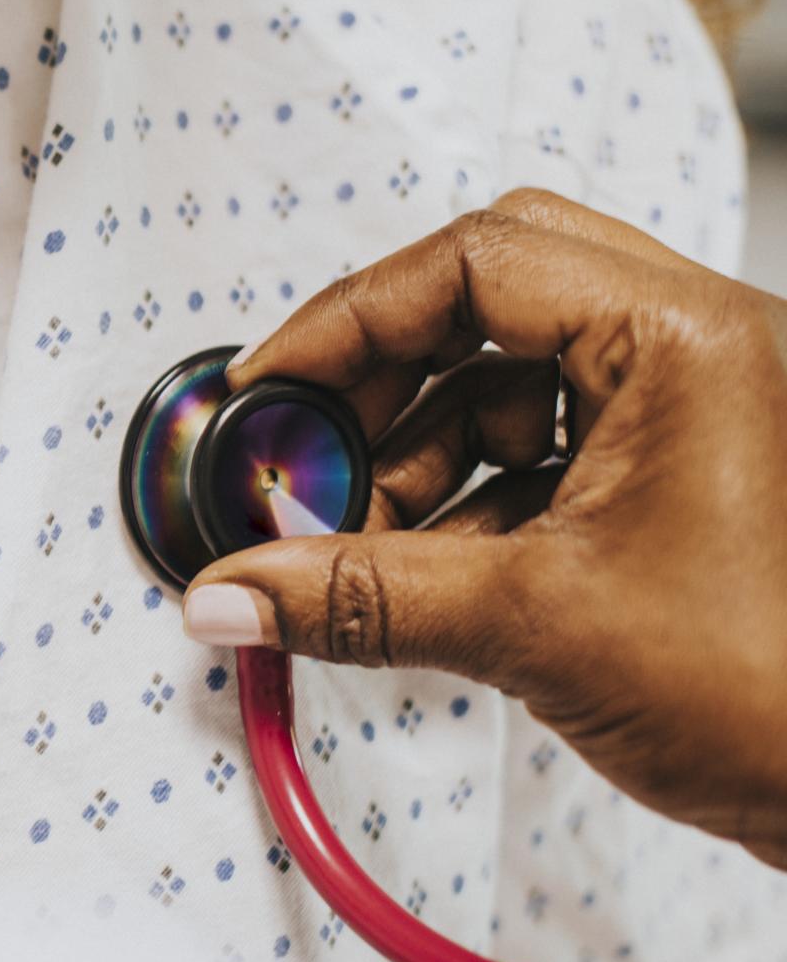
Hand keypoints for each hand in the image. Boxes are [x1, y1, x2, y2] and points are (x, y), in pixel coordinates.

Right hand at [181, 188, 786, 869]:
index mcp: (686, 341)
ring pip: (514, 373)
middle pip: (492, 293)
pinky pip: (546, 440)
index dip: (350, 319)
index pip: (477, 261)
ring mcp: (694, 408)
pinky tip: (422, 564)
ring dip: (421, 447)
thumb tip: (230, 593)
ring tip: (361, 533)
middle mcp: (698, 350)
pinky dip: (469, 492)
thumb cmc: (781, 700)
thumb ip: (356, 596)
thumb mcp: (532, 627)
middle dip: (385, 369)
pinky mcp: (681, 471)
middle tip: (313, 434)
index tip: (275, 385)